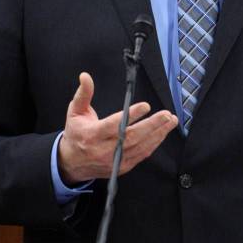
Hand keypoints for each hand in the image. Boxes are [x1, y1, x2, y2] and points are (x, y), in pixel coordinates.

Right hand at [57, 72, 176, 184]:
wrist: (72, 163)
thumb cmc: (76, 134)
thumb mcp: (75, 112)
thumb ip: (83, 94)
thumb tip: (85, 76)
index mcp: (93, 134)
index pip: (114, 125)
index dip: (131, 116)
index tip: (145, 106)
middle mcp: (104, 149)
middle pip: (132, 137)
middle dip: (152, 125)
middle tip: (166, 114)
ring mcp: (114, 160)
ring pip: (140, 147)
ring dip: (158, 134)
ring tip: (170, 121)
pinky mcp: (122, 166)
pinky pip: (141, 155)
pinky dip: (154, 144)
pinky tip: (162, 133)